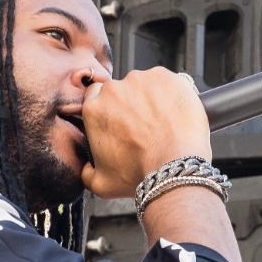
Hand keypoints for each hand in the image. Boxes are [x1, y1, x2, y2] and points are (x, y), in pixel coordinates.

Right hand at [79, 67, 211, 199]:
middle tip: (144, 125)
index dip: (108, 107)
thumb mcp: (102, 184)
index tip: (118, 117)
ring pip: (143, 85)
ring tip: (162, 122)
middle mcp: (113, 90)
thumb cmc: (140, 174)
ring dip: (150, 98)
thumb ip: (87, 173)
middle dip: (130, 104)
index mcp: (94, 110)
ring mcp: (140, 80)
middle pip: (119, 90)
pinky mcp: (165, 77)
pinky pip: (166, 82)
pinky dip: (170, 94)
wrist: (173, 167)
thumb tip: (87, 168)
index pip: (94, 96)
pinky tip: (174, 114)